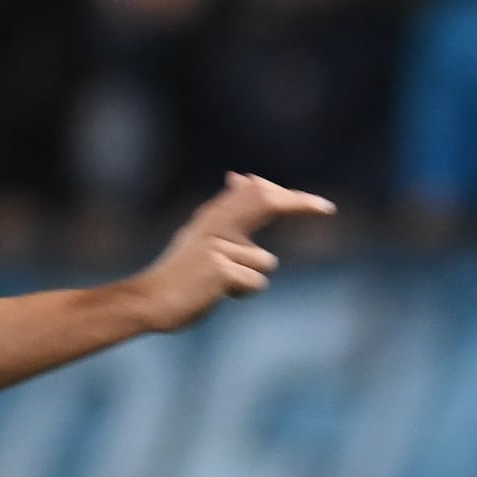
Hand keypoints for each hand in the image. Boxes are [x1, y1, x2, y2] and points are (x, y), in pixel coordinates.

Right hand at [124, 173, 335, 332]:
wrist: (149, 300)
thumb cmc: (182, 274)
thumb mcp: (203, 237)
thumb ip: (227, 212)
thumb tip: (242, 176)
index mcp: (213, 215)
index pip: (255, 194)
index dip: (288, 197)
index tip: (317, 205)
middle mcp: (215, 223)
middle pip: (264, 202)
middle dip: (299, 203)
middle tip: (327, 208)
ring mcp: (218, 245)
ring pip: (264, 262)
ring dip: (252, 279)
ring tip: (221, 285)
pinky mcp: (220, 269)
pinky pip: (256, 283)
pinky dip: (243, 293)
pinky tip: (218, 294)